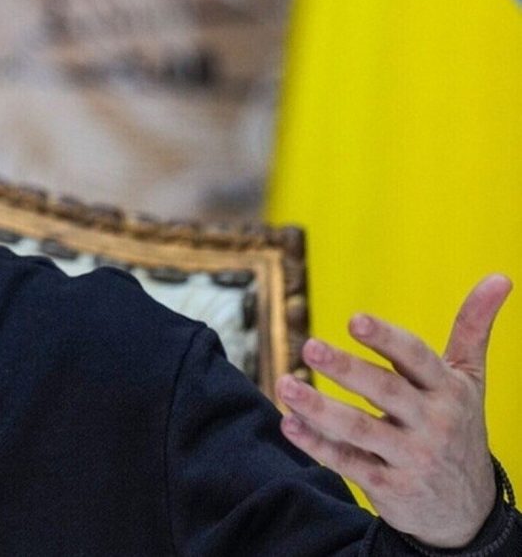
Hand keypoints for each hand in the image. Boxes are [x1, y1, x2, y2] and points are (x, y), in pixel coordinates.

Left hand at [276, 274, 511, 547]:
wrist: (467, 510)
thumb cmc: (458, 426)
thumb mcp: (470, 380)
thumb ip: (474, 328)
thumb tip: (500, 276)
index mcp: (448, 390)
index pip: (417, 358)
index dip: (387, 339)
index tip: (355, 320)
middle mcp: (432, 422)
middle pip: (385, 391)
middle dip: (347, 368)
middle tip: (309, 347)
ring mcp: (411, 457)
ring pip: (360, 429)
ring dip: (319, 408)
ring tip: (285, 384)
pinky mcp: (389, 486)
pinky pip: (348, 462)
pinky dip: (316, 444)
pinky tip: (289, 423)